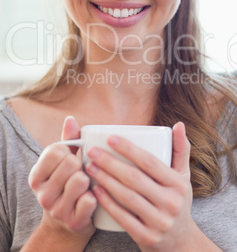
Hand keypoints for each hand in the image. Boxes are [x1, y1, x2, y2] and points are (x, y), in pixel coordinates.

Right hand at [28, 117, 96, 247]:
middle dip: (80, 164)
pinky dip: (95, 196)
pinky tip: (92, 198)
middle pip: (70, 163)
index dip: (68, 150)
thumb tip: (70, 119)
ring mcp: (57, 210)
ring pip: (80, 180)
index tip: (70, 157)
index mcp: (36, 176)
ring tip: (87, 184)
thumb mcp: (63, 162)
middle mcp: (42, 194)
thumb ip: (68, 141)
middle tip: (80, 172)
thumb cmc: (68, 183)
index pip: (55, 150)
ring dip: (89, 180)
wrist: (68, 222)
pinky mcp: (73, 222)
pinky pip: (90, 199)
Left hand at [86, 122, 195, 250]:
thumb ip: (181, 149)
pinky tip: (95, 190)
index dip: (129, 149)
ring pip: (127, 197)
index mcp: (178, 184)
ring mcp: (159, 222)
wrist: (181, 242)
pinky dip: (108, 203)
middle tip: (92, 152)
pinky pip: (123, 218)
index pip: (150, 162)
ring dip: (105, 180)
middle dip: (110, 163)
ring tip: (90, 167)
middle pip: (134, 179)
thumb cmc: (178, 201)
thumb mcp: (184, 176)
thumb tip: (179, 124)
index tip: (110, 138)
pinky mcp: (147, 238)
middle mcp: (171, 203)